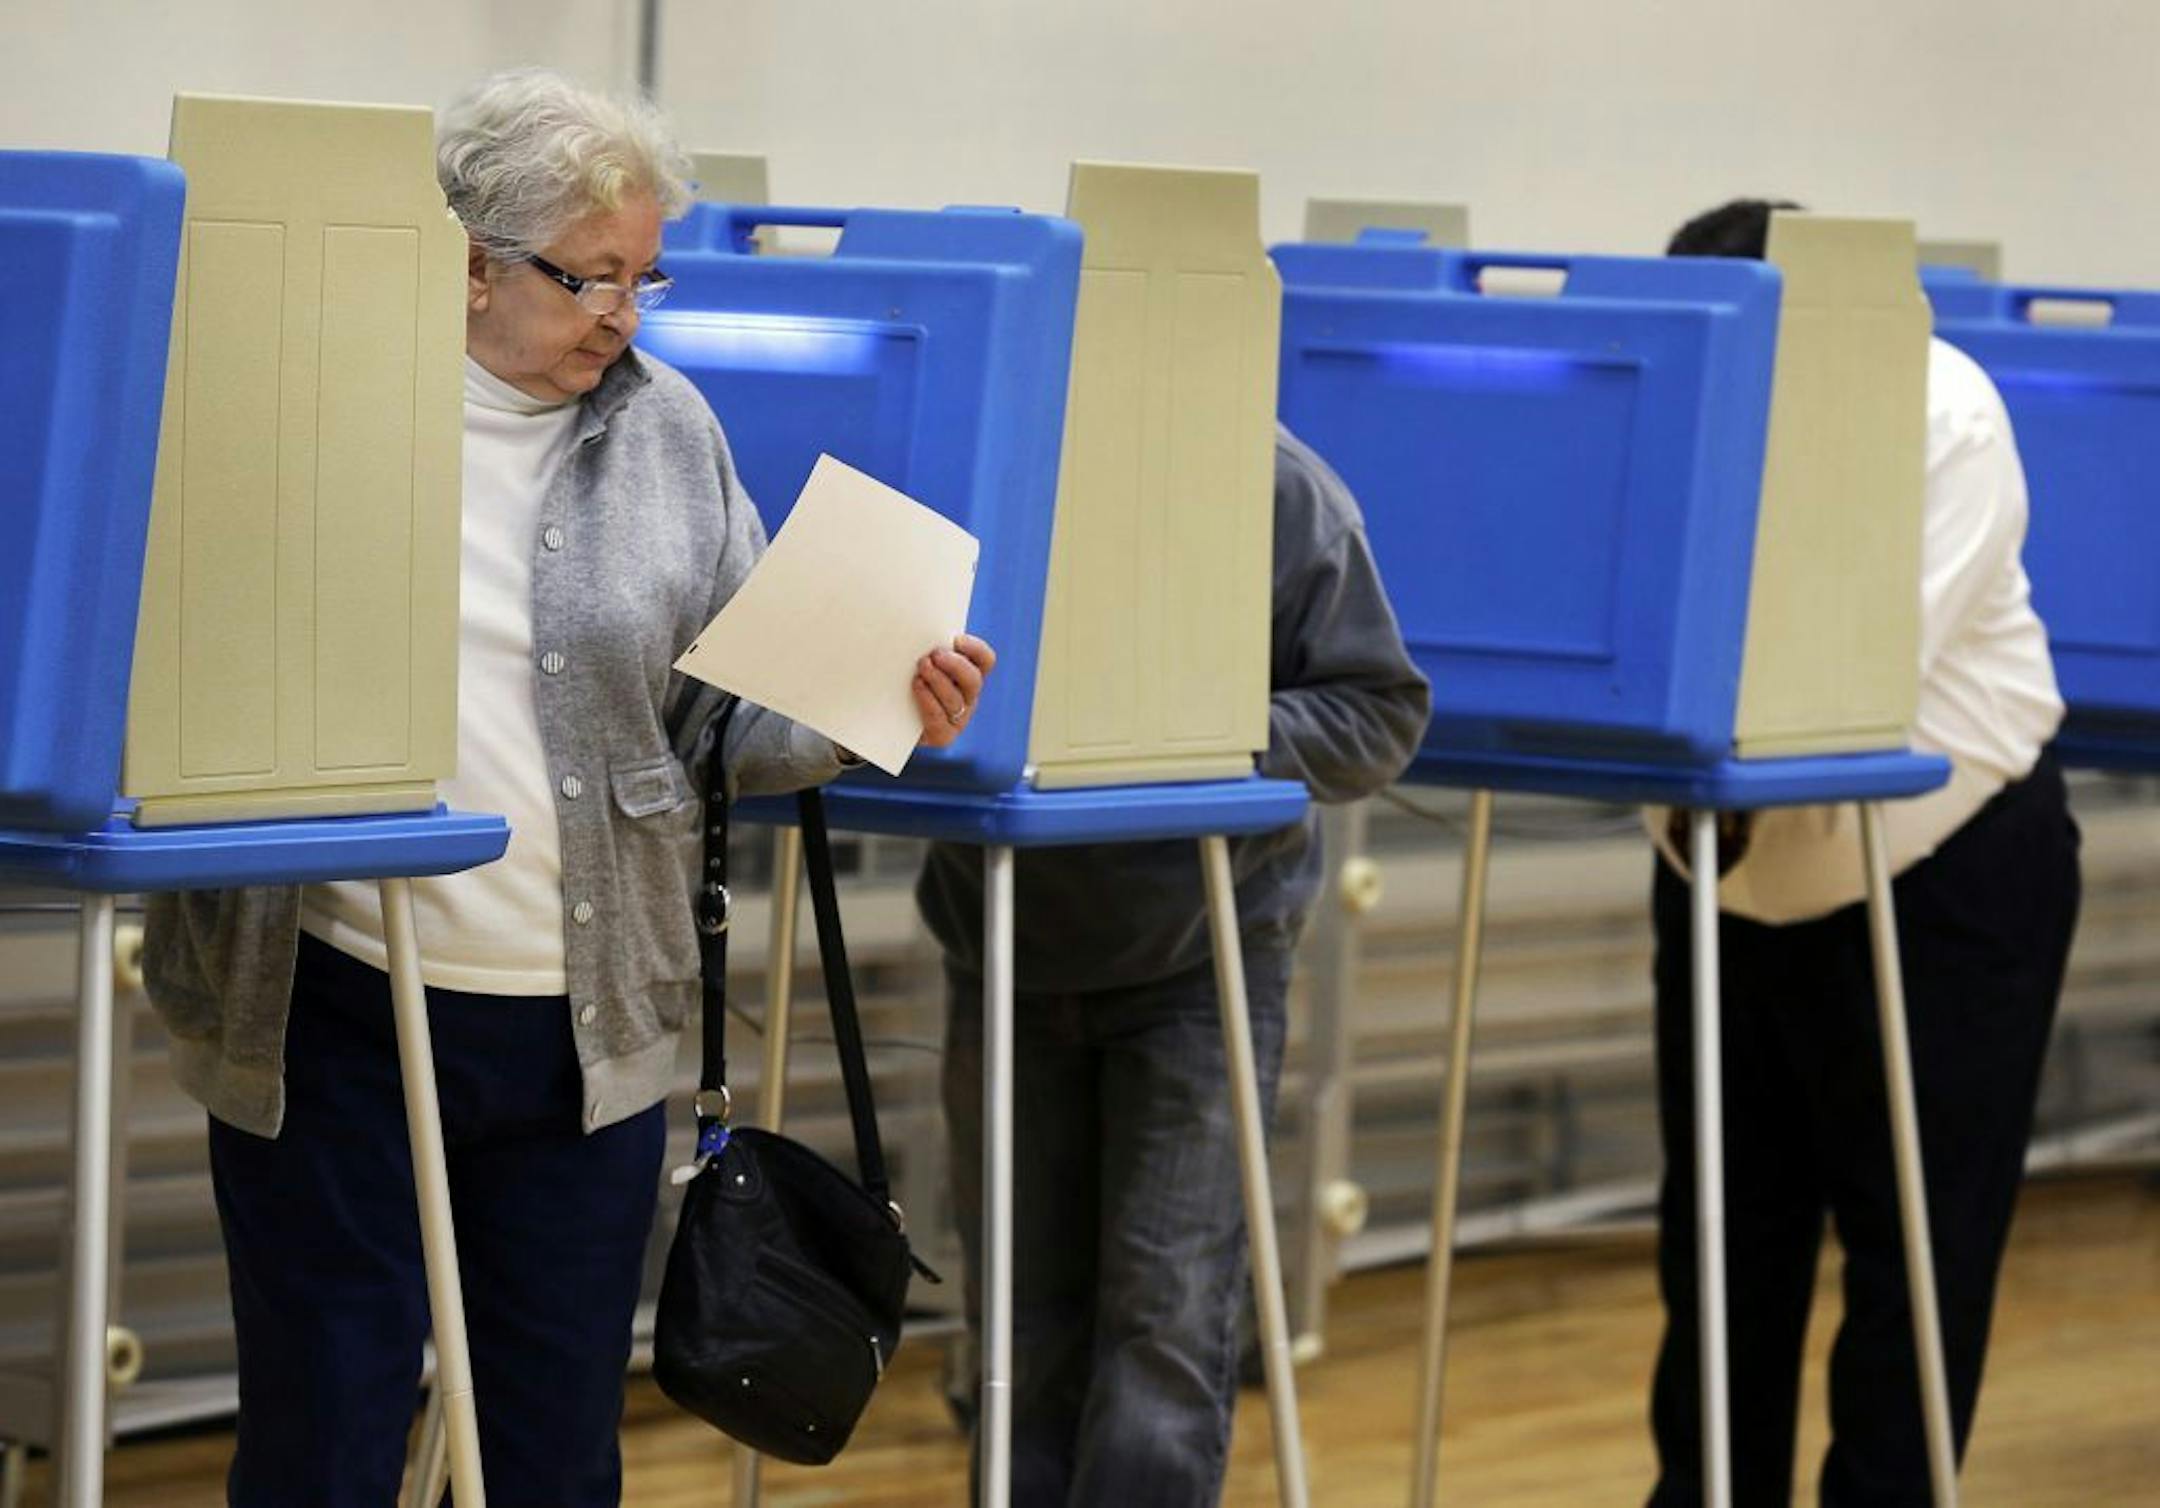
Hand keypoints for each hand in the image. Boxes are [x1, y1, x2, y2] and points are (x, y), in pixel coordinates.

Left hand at [914, 633, 995, 749]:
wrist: (892, 717)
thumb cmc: (906, 679)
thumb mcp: (918, 659)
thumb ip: (928, 646)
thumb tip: (919, 622)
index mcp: (969, 673)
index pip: (985, 660)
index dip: (975, 649)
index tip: (956, 639)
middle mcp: (968, 696)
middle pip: (973, 680)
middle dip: (955, 665)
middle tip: (935, 654)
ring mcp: (958, 717)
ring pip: (955, 699)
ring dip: (938, 680)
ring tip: (922, 667)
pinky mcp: (943, 734)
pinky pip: (939, 717)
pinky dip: (927, 699)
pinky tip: (917, 685)